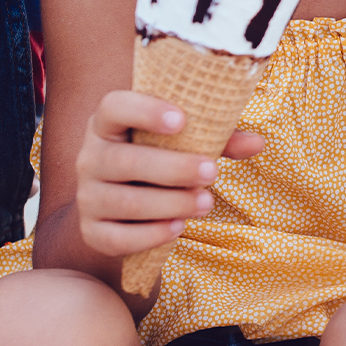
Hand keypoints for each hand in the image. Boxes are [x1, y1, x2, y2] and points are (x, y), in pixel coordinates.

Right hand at [62, 78, 251, 262]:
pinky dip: (151, 235)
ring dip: (170, 203)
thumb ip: (215, 139)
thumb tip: (257, 142)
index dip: (144, 110)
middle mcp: (89, 157)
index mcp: (107, 124)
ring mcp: (87, 196)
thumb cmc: (155, 161)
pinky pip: (119, 238)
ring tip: (205, 202)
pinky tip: (178, 228)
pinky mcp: (92, 232)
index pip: (113, 107)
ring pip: (126, 202)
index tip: (181, 119)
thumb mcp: (179, 144)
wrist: (119, 207)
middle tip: (212, 171)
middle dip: (172, 168)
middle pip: (124, 160)